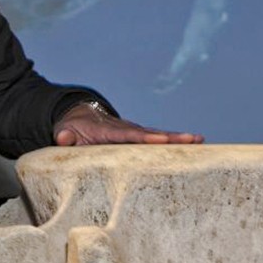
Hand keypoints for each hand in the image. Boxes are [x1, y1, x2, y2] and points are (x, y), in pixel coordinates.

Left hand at [53, 102, 203, 145]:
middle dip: (172, 137)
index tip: (162, 140)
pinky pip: (159, 140)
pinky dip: (175, 142)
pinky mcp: (139, 138)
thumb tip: (63, 138)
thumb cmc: (72, 129)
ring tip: (200, 140)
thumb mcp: (65, 131)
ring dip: (179, 139)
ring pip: (159, 135)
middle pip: (151, 134)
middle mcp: (126, 129)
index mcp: (109, 131)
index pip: (129, 135)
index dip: (145, 138)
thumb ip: (65, 136)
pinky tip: (195, 145)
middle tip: (194, 138)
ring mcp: (135, 133)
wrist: (80, 117)